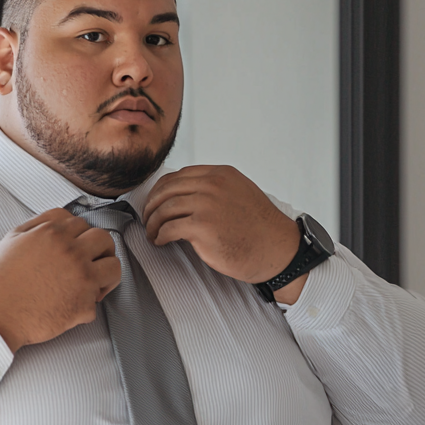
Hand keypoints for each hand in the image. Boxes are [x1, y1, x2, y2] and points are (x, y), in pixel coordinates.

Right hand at [0, 209, 120, 351]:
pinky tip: (74, 304)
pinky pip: (99, 299)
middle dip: (101, 249)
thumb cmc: (0, 280)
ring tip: (95, 282)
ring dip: (106, 273)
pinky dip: (89, 303)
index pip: (82, 223)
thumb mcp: (14, 237)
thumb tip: (62, 222)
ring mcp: (81, 277)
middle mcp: (71, 252)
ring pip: (114, 266)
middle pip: (104, 239)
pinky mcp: (84, 303)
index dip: (80, 236)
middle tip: (93, 261)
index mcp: (54, 233)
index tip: (78, 247)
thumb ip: (41, 223)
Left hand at [142, 166, 306, 301]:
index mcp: (220, 174)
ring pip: (164, 209)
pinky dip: (160, 236)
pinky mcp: (202, 227)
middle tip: (148, 219)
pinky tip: (161, 241)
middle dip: (152, 206)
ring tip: (153, 233)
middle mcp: (212, 185)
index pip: (178, 176)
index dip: (161, 190)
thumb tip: (189, 196)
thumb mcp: (240, 193)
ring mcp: (207, 205)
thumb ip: (216, 190)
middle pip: (167, 190)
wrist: (277, 249)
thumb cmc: (261, 229)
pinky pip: (169, 228)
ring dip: (153, 223)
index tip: (155, 202)